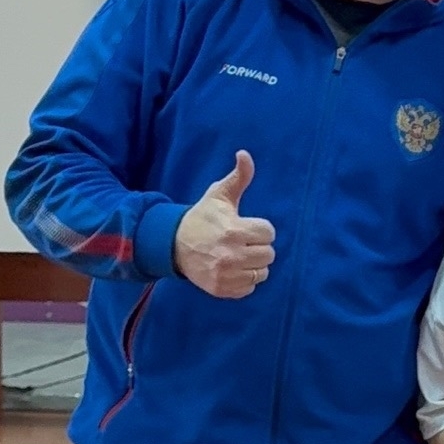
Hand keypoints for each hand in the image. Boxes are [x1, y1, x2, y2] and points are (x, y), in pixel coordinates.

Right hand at [173, 150, 275, 299]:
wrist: (174, 245)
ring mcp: (226, 275)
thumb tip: (244, 154)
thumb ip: (238, 177)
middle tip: (242, 241)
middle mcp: (231, 255)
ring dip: (254, 264)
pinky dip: (245, 279)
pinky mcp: (221, 289)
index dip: (259, 228)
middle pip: (269, 254)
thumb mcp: (219, 195)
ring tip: (239, 255)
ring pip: (263, 272)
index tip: (245, 226)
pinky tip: (233, 269)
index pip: (269, 232)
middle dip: (258, 246)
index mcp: (234, 230)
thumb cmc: (202, 218)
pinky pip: (250, 287)